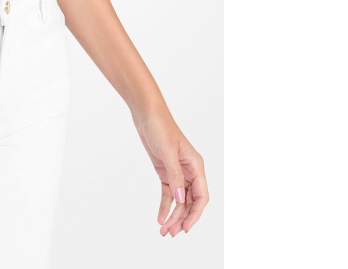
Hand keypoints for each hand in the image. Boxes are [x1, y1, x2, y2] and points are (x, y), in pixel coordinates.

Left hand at [133, 108, 208, 235]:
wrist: (146, 113)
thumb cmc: (160, 126)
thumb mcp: (168, 152)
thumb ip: (175, 176)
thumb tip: (181, 199)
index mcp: (196, 165)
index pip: (201, 196)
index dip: (196, 214)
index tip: (186, 228)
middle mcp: (189, 170)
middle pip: (190, 202)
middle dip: (182, 219)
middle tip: (171, 233)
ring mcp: (177, 172)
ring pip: (179, 200)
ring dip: (173, 215)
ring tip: (164, 231)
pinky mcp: (165, 171)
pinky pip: (168, 193)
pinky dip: (165, 206)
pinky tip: (160, 217)